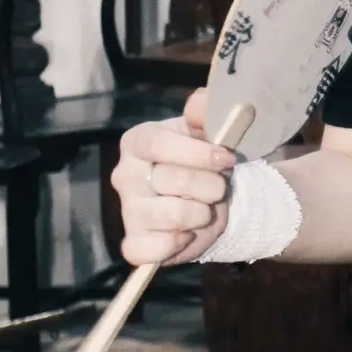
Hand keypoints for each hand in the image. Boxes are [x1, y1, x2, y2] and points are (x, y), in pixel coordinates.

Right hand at [111, 91, 237, 267]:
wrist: (213, 200)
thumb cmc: (206, 160)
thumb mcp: (210, 130)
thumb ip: (207, 111)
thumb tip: (199, 100)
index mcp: (138, 141)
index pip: (157, 143)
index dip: (195, 153)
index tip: (226, 158)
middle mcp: (124, 174)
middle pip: (169, 179)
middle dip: (208, 185)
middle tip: (219, 187)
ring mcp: (128, 210)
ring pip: (170, 215)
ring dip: (201, 213)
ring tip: (204, 208)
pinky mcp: (134, 243)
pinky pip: (150, 250)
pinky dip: (176, 245)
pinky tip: (186, 234)